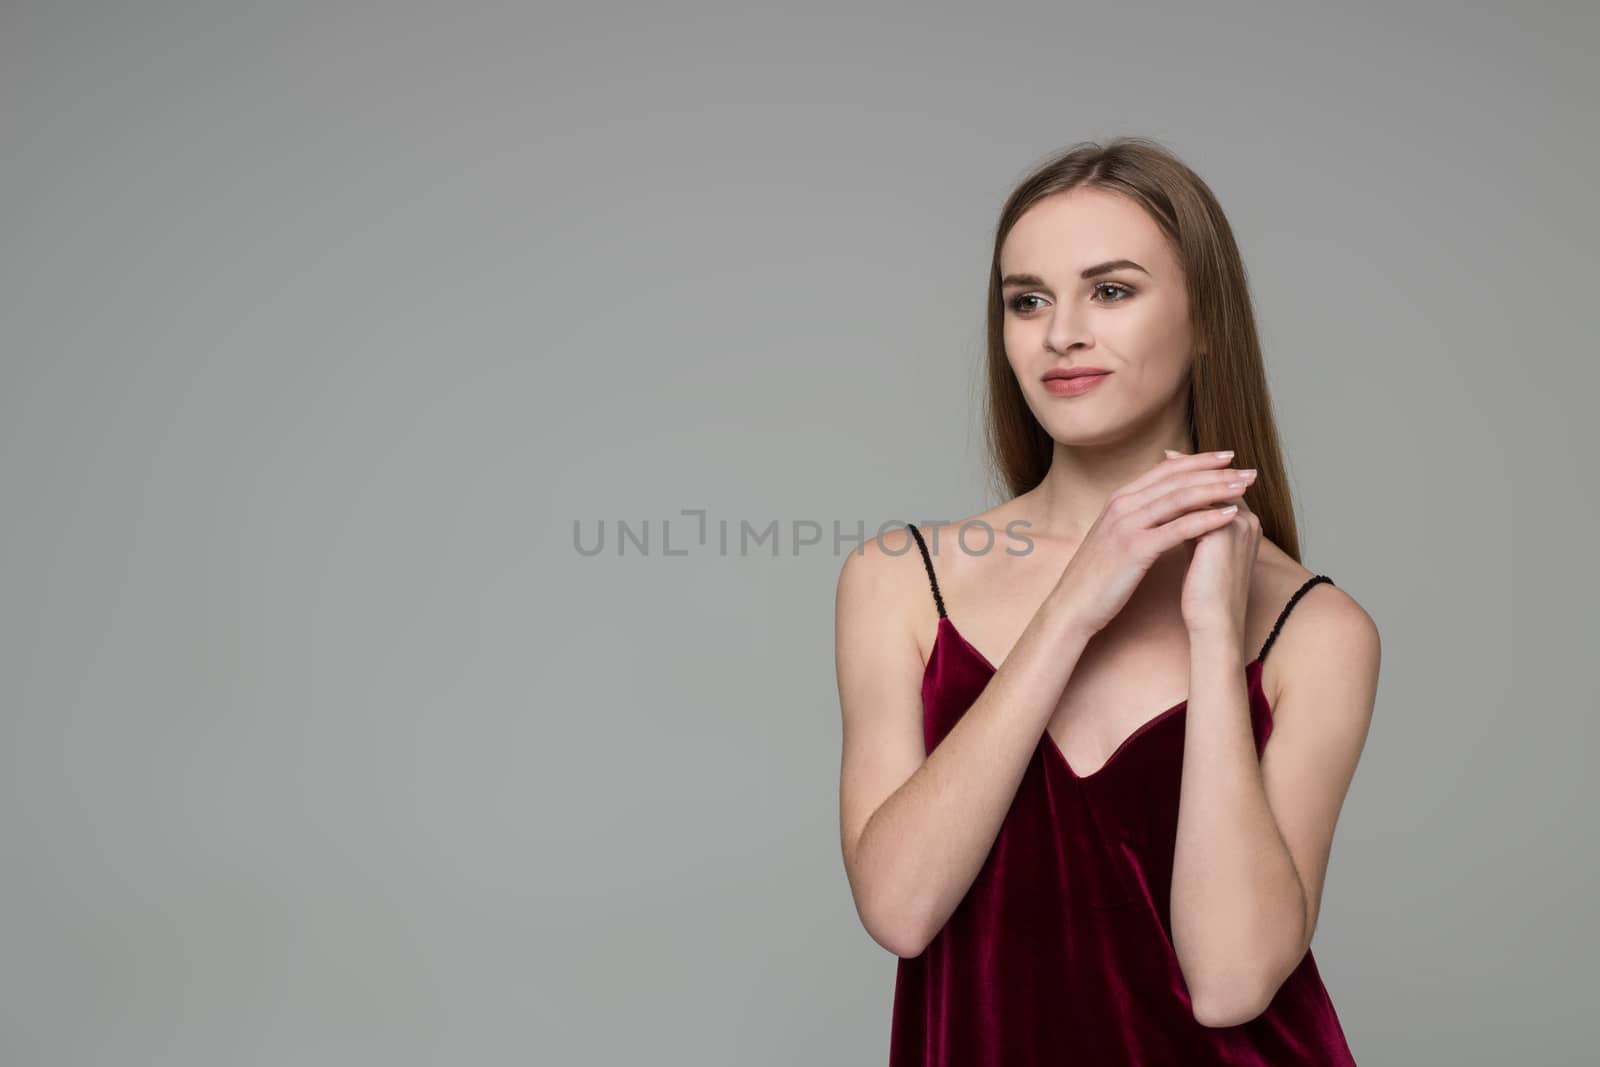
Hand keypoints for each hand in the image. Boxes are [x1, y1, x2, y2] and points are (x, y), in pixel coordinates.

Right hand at [1052, 449, 1254, 636]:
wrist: (1071, 604)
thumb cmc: (1098, 576)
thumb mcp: (1116, 537)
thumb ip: (1138, 517)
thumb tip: (1164, 507)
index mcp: (1119, 499)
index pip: (1166, 471)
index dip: (1199, 461)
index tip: (1228, 458)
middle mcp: (1122, 505)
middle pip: (1177, 480)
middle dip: (1216, 472)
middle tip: (1248, 470)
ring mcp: (1127, 525)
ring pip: (1180, 499)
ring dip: (1216, 490)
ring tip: (1245, 487)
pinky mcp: (1134, 548)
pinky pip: (1177, 529)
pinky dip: (1206, 519)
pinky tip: (1230, 516)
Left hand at [1166, 448, 1261, 645]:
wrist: (1214, 623)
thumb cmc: (1204, 596)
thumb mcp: (1202, 556)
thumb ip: (1196, 532)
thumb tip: (1178, 515)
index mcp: (1244, 527)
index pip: (1218, 490)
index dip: (1195, 476)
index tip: (1173, 463)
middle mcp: (1247, 522)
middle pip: (1216, 482)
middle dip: (1191, 467)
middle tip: (1167, 453)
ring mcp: (1239, 525)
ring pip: (1210, 487)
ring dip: (1186, 472)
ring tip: (1164, 461)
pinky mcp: (1224, 533)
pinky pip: (1202, 501)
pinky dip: (1181, 490)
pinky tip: (1161, 484)